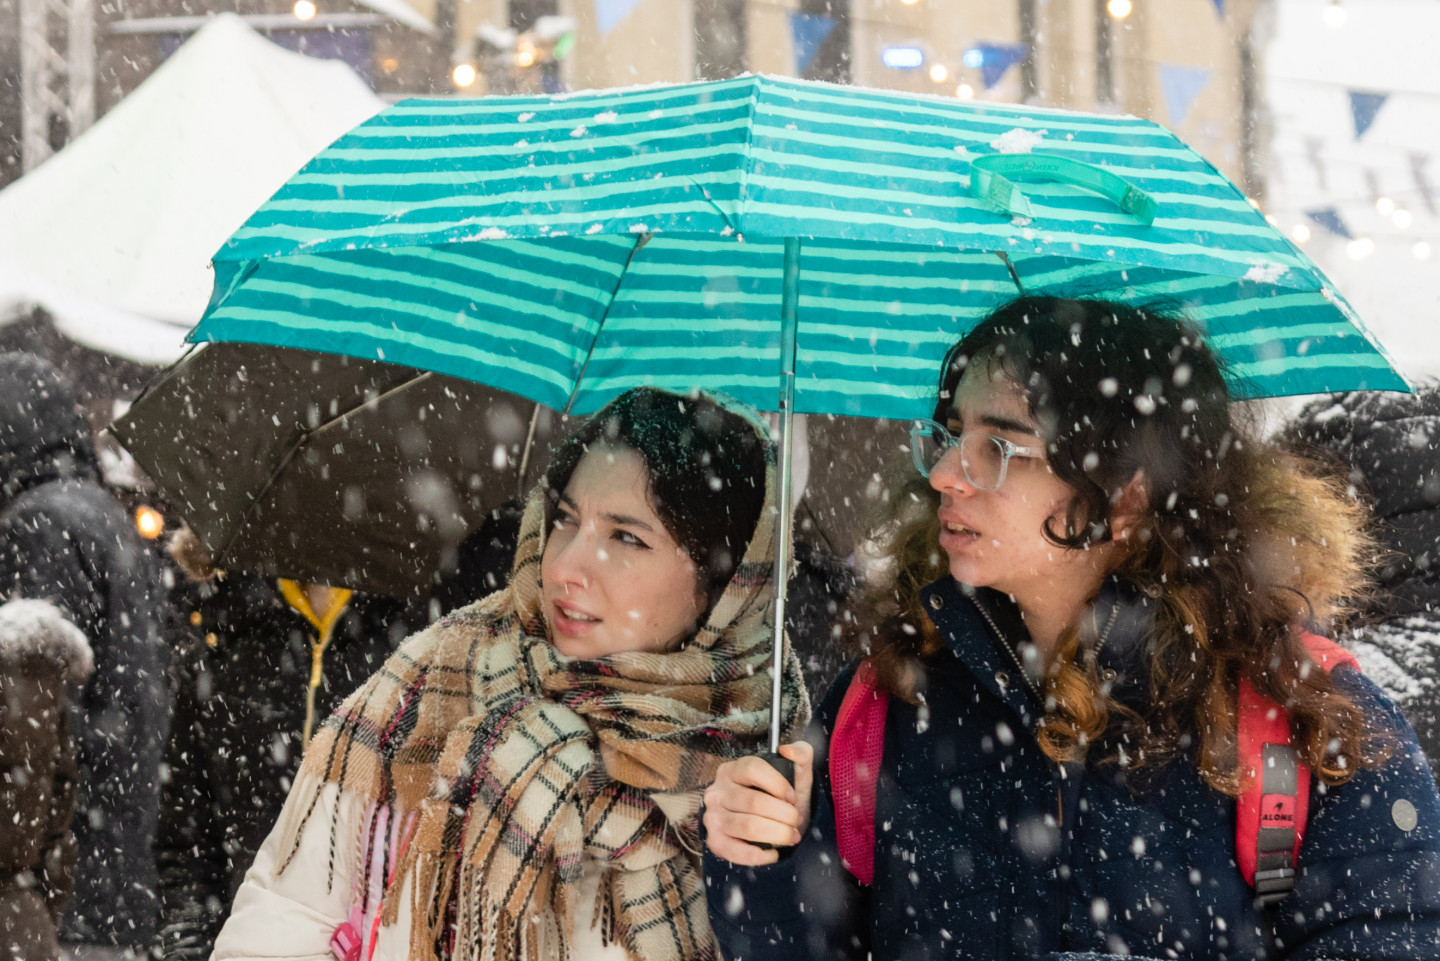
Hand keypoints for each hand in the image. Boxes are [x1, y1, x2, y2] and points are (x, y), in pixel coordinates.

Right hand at [702, 741, 813, 865]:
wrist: (767, 827)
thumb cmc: (779, 800)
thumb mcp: (794, 775)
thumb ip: (801, 755)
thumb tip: (788, 750)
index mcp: (732, 770)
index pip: (753, 769)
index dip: (778, 784)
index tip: (792, 797)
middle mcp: (717, 792)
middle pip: (754, 802)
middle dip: (784, 814)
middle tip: (796, 821)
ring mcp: (713, 817)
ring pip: (748, 826)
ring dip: (777, 834)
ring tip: (791, 836)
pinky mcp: (715, 841)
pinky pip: (738, 851)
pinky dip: (761, 855)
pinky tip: (774, 852)